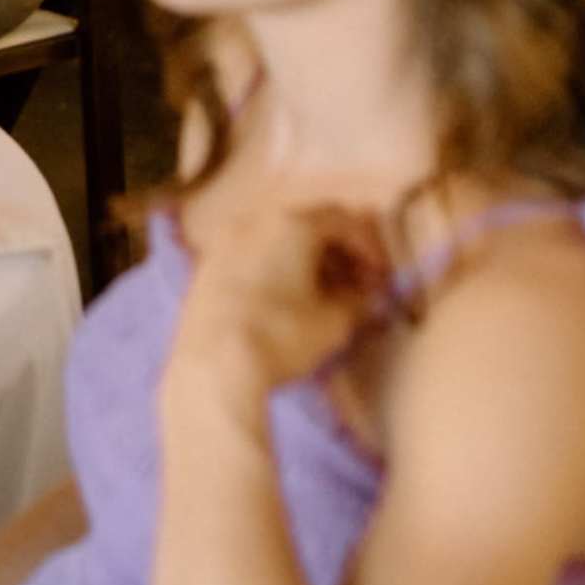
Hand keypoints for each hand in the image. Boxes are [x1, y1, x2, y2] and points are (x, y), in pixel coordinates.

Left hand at [173, 197, 388, 400]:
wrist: (213, 365)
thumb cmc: (280, 336)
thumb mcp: (335, 321)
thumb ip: (358, 300)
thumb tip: (363, 298)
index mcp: (289, 223)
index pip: (341, 220)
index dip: (368, 247)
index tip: (379, 276)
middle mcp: (252, 221)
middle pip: (307, 225)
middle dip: (339, 254)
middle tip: (357, 285)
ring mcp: (223, 243)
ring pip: (277, 240)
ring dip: (308, 262)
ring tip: (327, 297)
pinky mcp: (206, 269)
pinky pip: (251, 257)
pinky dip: (276, 270)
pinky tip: (289, 302)